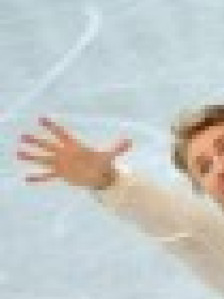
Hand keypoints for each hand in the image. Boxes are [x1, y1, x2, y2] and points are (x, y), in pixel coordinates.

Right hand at [16, 117, 131, 188]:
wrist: (98, 174)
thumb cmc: (102, 161)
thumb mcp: (109, 155)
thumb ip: (118, 147)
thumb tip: (130, 139)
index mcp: (74, 144)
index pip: (61, 133)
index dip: (52, 127)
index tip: (41, 119)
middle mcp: (63, 152)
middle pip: (47, 145)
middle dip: (36, 141)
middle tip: (23, 136)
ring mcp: (60, 162)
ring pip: (43, 158)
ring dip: (31, 156)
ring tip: (18, 152)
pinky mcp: (60, 173)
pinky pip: (46, 176)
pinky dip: (38, 178)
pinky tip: (26, 179)